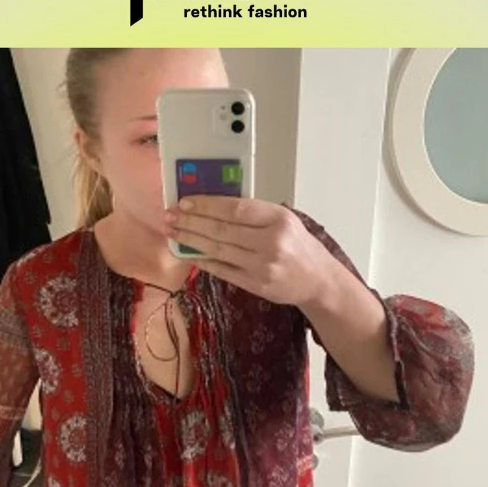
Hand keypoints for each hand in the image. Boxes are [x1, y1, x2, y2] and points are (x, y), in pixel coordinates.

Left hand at [163, 196, 331, 307]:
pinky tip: (188, 252)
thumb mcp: (284, 219)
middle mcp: (271, 243)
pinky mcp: (256, 285)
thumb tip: (212, 204)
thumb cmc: (298, 246)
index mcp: (279, 219)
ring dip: (191, 240)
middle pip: (222, 230)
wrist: (317, 280)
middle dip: (191, 222)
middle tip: (170, 216)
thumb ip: (253, 213)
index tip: (185, 201)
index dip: (206, 205)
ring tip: (173, 232)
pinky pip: (222, 270)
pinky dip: (202, 260)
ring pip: (218, 250)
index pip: (236, 208)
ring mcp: (262, 266)